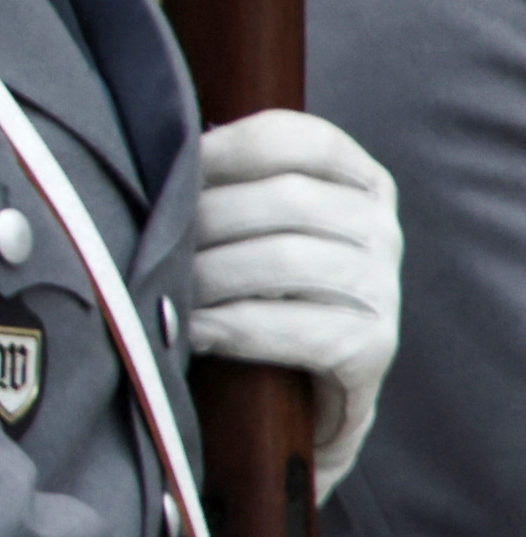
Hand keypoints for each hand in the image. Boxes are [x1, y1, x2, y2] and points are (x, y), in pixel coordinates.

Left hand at [192, 107, 399, 498]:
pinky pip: (297, 329)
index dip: (230, 146)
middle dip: (204, 219)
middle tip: (152, 243)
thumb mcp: (249, 230)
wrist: (296, 398)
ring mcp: (384, 288)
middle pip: (285, 198)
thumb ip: (224, 186)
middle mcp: (381, 228)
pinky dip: (233, 327)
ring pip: (285, 260)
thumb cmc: (255, 295)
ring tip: (164, 290)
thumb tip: (155, 154)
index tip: (177, 163)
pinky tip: (193, 332)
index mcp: (357, 181)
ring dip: (209, 275)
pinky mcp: (374, 348)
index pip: (299, 139)